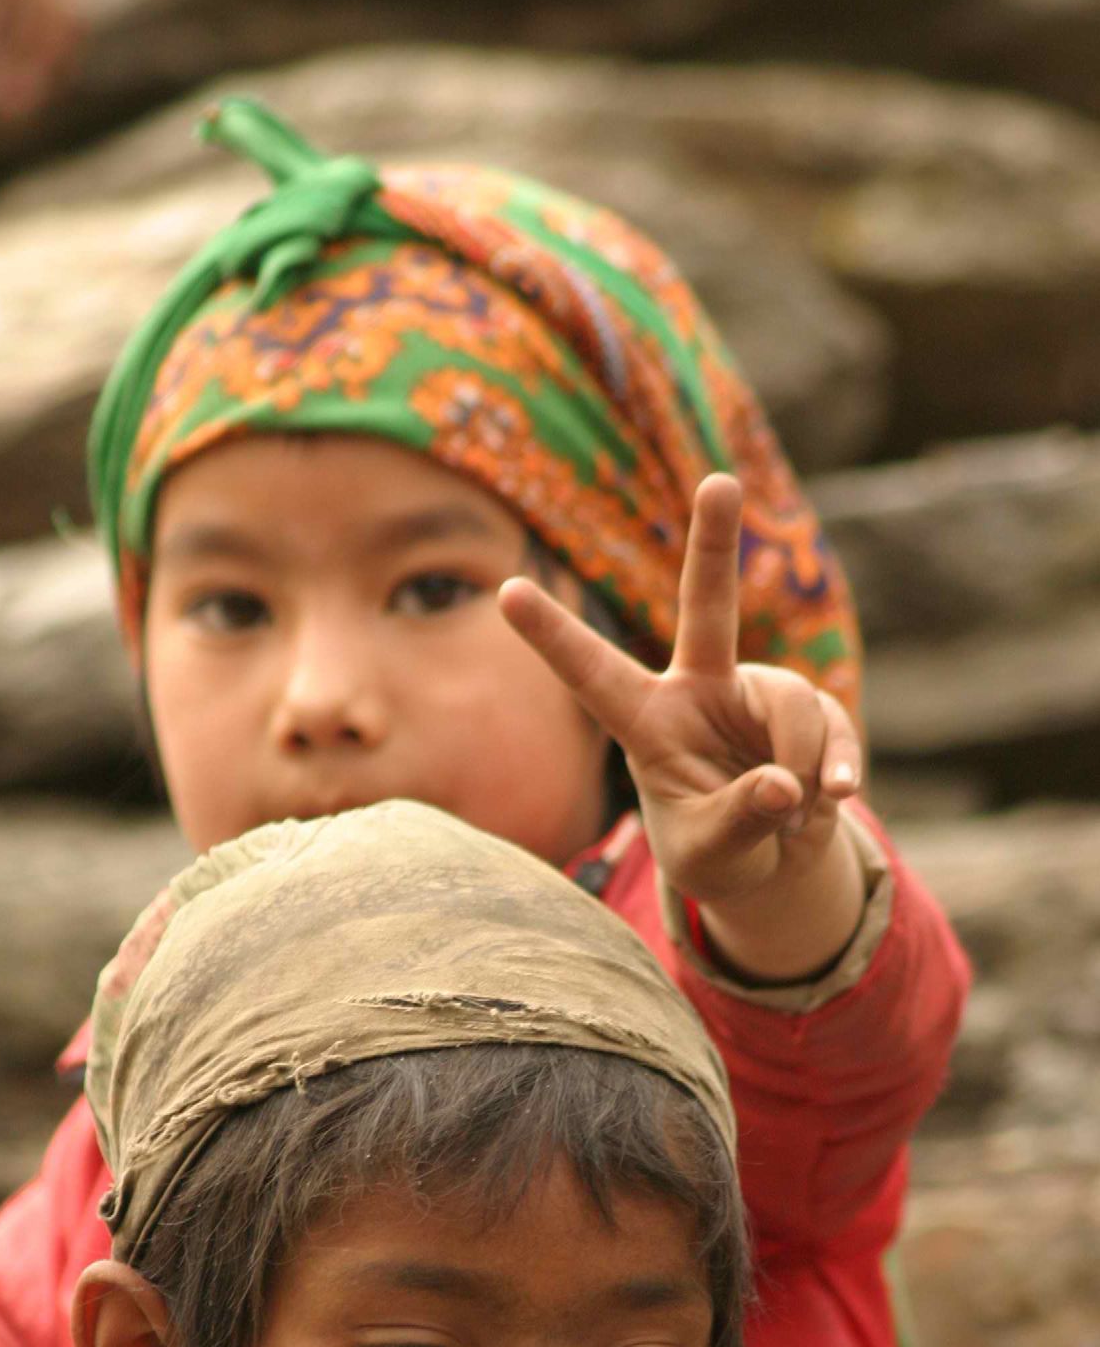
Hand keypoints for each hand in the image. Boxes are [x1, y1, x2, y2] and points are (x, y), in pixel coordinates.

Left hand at [501, 473, 861, 908]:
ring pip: (794, 705)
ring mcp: (757, 693)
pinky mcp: (809, 710)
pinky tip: (838, 800)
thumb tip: (785, 785)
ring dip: (804, 766)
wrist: (769, 864)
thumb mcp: (709, 853)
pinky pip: (832, 729)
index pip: (593, 674)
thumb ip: (738, 819)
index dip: (553, 636)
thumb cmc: (714, 854)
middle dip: (715, 544)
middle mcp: (699, 689)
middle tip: (721, 482)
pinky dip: (839, 772)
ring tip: (794, 818)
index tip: (506, 591)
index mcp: (646, 720)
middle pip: (706, 607)